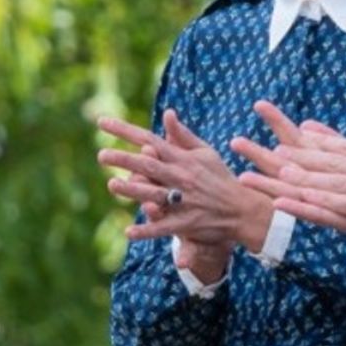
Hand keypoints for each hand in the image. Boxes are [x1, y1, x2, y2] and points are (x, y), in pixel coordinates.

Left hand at [96, 109, 273, 254]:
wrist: (243, 209)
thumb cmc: (220, 178)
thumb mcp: (205, 152)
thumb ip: (183, 135)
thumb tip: (167, 113)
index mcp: (183, 158)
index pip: (150, 140)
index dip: (125, 131)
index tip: (102, 122)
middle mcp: (182, 177)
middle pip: (149, 166)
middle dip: (125, 160)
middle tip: (102, 155)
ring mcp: (184, 201)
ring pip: (155, 194)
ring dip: (133, 191)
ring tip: (112, 185)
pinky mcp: (187, 223)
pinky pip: (164, 227)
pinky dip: (147, 230)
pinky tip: (129, 232)